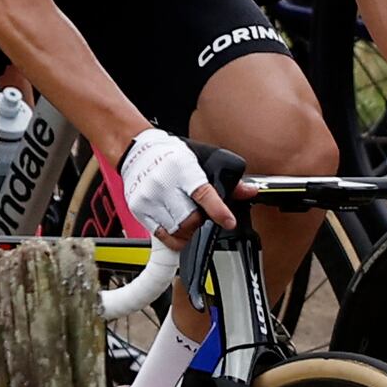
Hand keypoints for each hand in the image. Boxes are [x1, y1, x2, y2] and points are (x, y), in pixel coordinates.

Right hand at [115, 121, 235, 240]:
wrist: (135, 149)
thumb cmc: (170, 154)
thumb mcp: (202, 159)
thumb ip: (226, 179)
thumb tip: (250, 191)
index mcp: (184, 169)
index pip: (203, 194)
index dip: (219, 211)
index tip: (229, 222)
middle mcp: (164, 183)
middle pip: (190, 219)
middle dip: (201, 223)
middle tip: (202, 216)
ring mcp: (150, 198)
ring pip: (176, 230)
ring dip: (188, 232)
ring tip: (188, 221)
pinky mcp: (139, 209)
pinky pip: (161, 235)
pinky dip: (173, 237)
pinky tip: (176, 227)